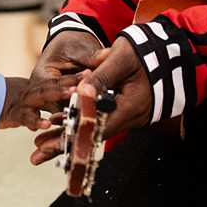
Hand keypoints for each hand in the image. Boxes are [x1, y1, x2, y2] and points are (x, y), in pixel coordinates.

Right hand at [0, 73, 81, 129]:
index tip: (91, 73)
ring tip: (73, 94)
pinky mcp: (13, 114)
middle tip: (87, 79)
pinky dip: (35, 120)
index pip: (59, 80)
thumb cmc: (15, 102)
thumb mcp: (34, 99)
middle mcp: (32, 91)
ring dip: (58, 94)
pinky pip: (25, 117)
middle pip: (53, 84)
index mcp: (38, 87)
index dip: (74, 77)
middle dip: (70, 81)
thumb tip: (73, 105)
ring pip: (42, 95)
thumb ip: (51, 102)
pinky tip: (46, 124)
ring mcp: (23, 101)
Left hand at [30, 36, 151, 164]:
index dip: (72, 133)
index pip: (98, 125)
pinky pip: (102, 124)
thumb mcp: (121, 58)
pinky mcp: (126, 112)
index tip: (49, 141)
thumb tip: (80, 90)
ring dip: (70, 138)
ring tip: (41, 149)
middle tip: (37, 154)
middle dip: (65, 144)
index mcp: (131, 106)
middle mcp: (132, 117)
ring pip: (96, 131)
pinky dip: (82, 128)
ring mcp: (131, 117)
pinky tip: (63, 132)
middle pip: (94, 134)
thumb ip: (101, 76)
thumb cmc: (144, 51)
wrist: (169, 53)